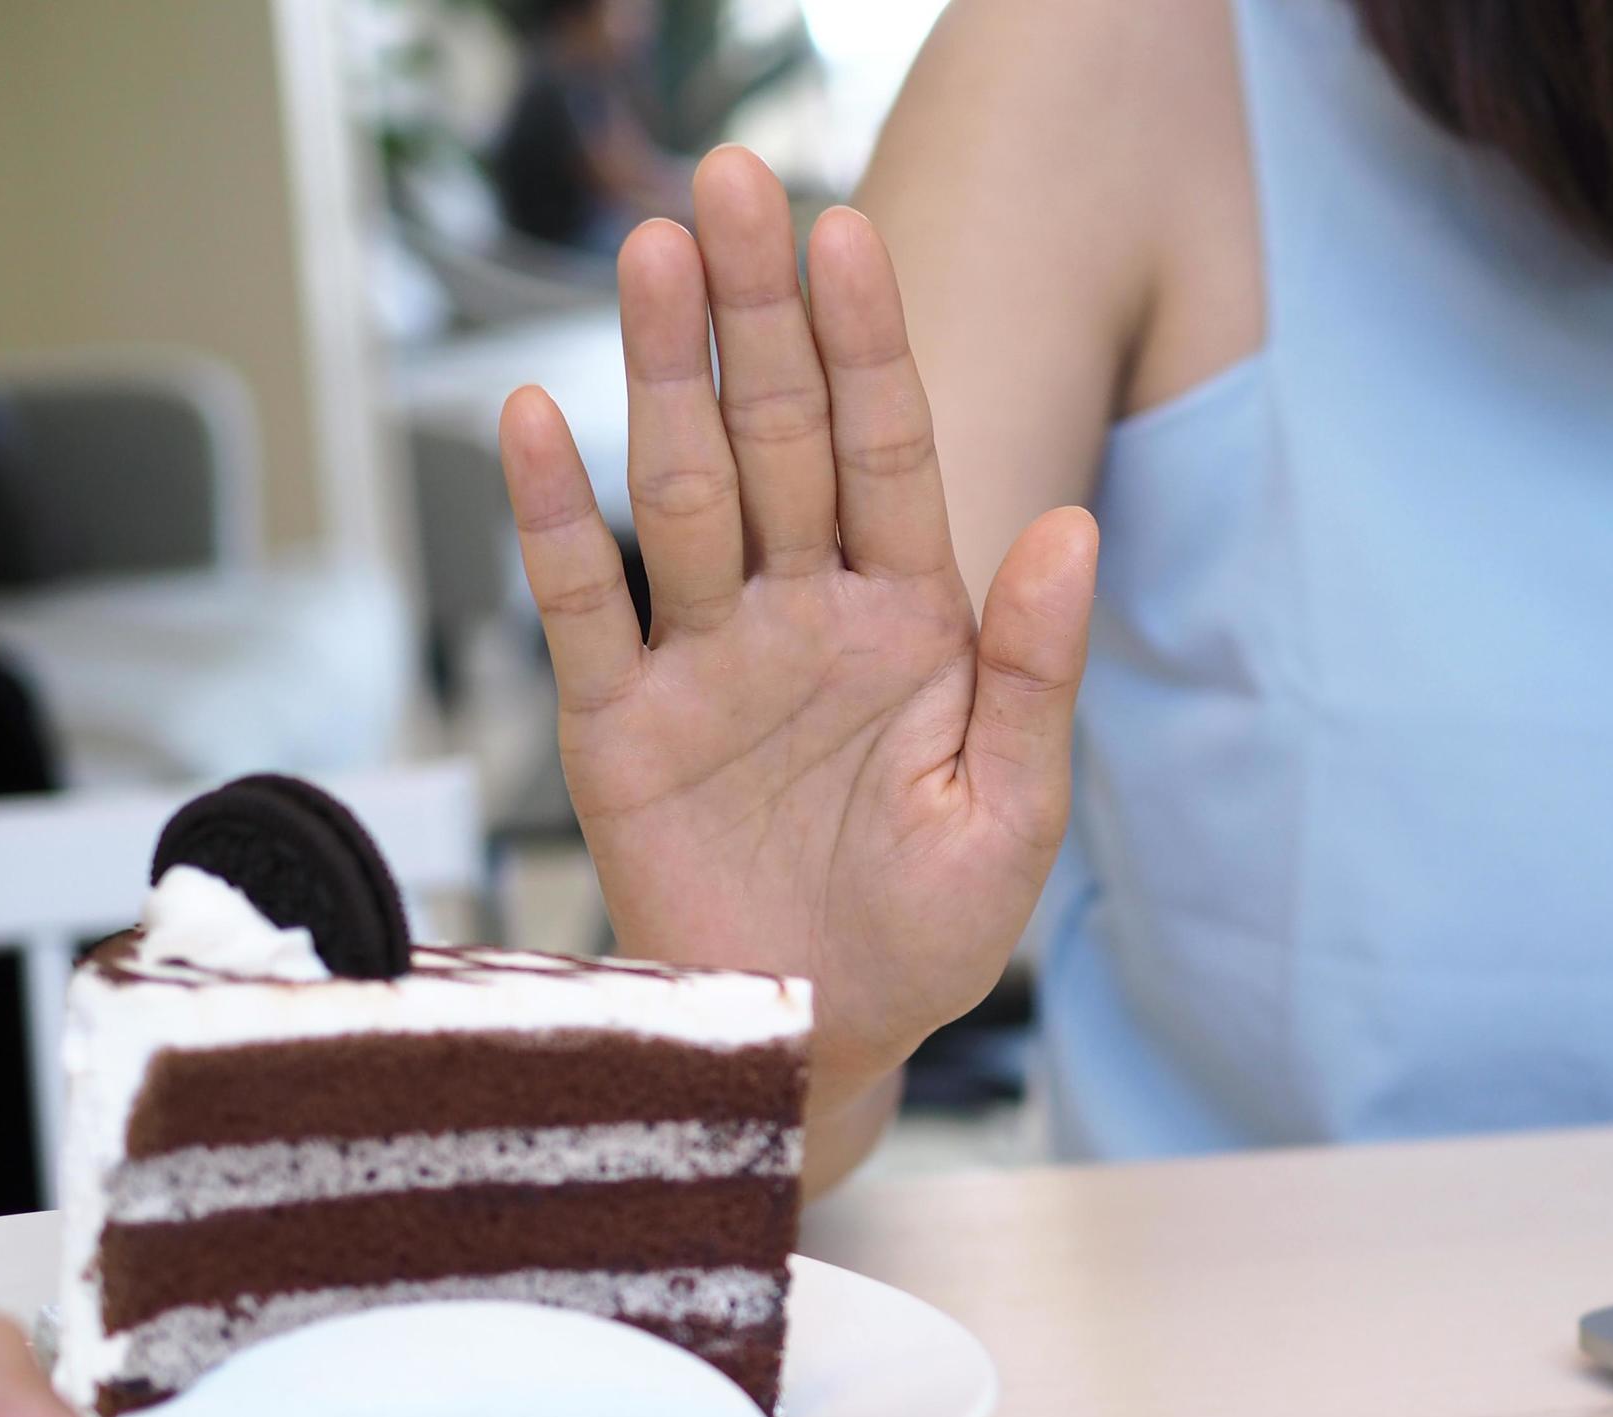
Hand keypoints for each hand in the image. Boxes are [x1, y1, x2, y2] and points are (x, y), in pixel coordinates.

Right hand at [498, 147, 1098, 1103]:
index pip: (887, 453)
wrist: (818, 1037)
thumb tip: (1072, 527)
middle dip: (758, 314)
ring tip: (652, 256)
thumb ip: (1037, 670)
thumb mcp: (1013, 811)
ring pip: (682, 490)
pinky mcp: (619, 724)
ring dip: (664, 375)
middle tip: (731, 183)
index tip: (847, 235)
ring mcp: (706, 659)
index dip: (867, 348)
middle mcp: (802, 613)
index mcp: (909, 622)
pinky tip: (540, 416)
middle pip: (776, 438)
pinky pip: (583, 603)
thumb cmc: (930, 932)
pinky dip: (557, 516)